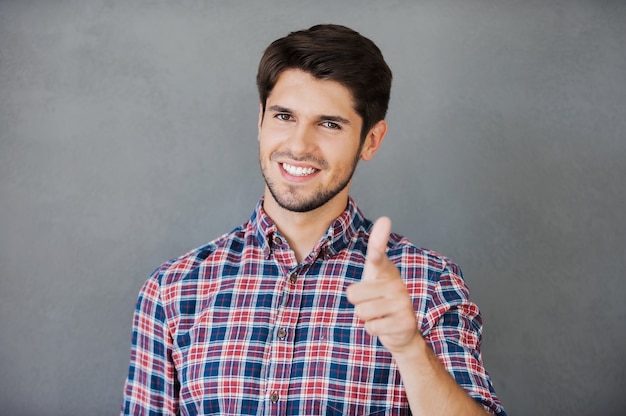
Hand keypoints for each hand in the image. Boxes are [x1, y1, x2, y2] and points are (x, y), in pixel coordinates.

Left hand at [346, 217, 419, 353]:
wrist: (403, 328)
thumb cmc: (382, 295)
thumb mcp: (376, 272)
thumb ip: (376, 249)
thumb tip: (385, 218)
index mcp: (387, 271)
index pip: (378, 255)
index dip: (377, 243)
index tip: (384, 221)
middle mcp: (397, 285)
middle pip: (353, 294)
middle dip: (357, 303)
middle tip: (372, 302)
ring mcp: (403, 304)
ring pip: (361, 312)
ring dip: (366, 317)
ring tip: (379, 314)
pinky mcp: (405, 323)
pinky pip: (371, 327)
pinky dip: (374, 329)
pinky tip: (385, 325)